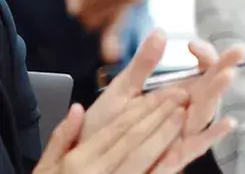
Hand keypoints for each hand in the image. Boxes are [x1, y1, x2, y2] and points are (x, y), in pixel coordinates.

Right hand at [37, 92, 185, 173]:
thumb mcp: (46, 168)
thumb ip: (62, 138)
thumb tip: (78, 109)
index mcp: (78, 161)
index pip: (115, 130)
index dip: (141, 110)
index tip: (161, 95)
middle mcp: (98, 172)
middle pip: (134, 139)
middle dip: (158, 116)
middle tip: (180, 97)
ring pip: (145, 156)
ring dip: (165, 134)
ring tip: (182, 115)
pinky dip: (167, 165)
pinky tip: (181, 152)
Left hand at [82, 31, 243, 169]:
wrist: (88, 157)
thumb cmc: (104, 128)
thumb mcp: (122, 90)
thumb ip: (143, 64)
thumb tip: (160, 32)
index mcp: (173, 96)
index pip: (200, 72)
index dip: (203, 56)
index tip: (193, 45)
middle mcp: (183, 114)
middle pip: (209, 89)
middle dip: (223, 69)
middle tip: (238, 51)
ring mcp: (181, 134)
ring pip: (205, 112)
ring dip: (217, 94)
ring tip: (227, 76)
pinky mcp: (174, 155)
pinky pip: (198, 146)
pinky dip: (213, 135)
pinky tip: (227, 123)